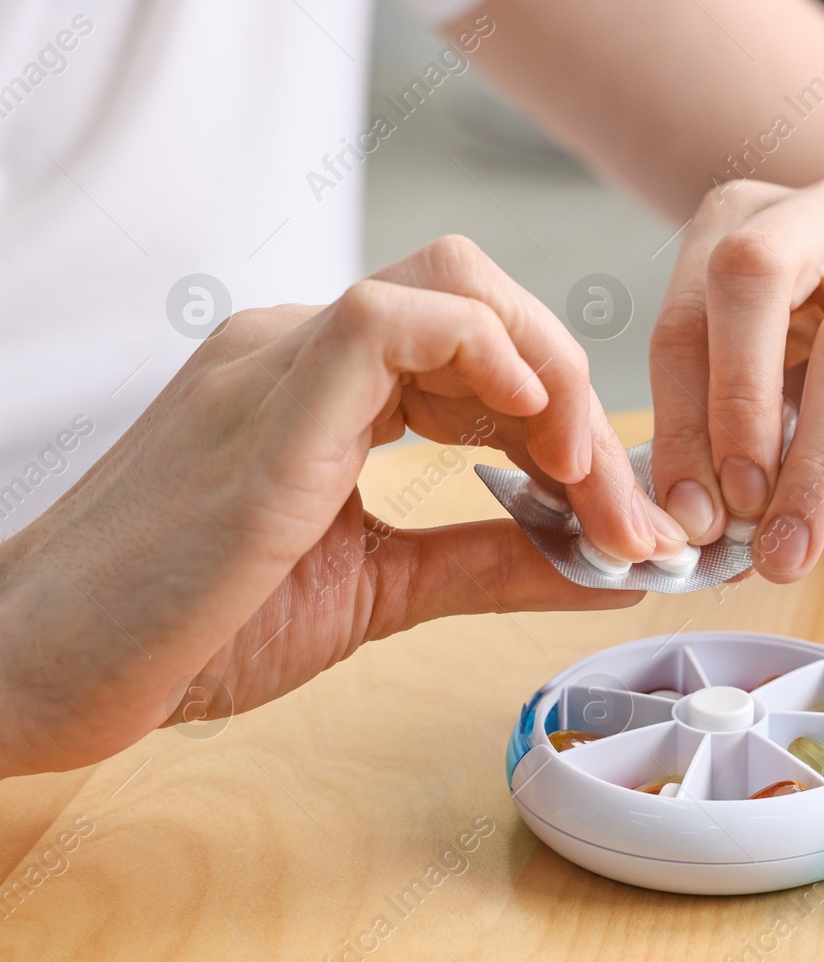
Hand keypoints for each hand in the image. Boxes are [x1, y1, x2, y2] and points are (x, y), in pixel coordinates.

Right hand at [0, 236, 684, 776]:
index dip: (572, 422)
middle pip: (485, 305)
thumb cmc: (192, 628)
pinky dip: (482, 356)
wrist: (42, 673)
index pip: (482, 351)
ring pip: (455, 288)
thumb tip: (606, 562)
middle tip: (627, 510)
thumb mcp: (381, 590)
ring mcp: (279, 365)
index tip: (624, 518)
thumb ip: (491, 561)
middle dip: (581, 401)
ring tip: (589, 483)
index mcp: (327, 388)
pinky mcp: (265, 410)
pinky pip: (387, 321)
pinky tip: (529, 428)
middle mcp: (304, 352)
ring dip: (554, 382)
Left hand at [648, 179, 823, 581]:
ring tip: (805, 526)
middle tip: (742, 509)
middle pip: (753, 279)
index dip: (681, 422)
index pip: (685, 317)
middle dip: (739, 408)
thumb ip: (732, 444)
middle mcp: (823, 213)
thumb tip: (697, 524)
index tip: (691, 511)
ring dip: (822, 447)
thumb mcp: (775, 394)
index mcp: (743, 224)